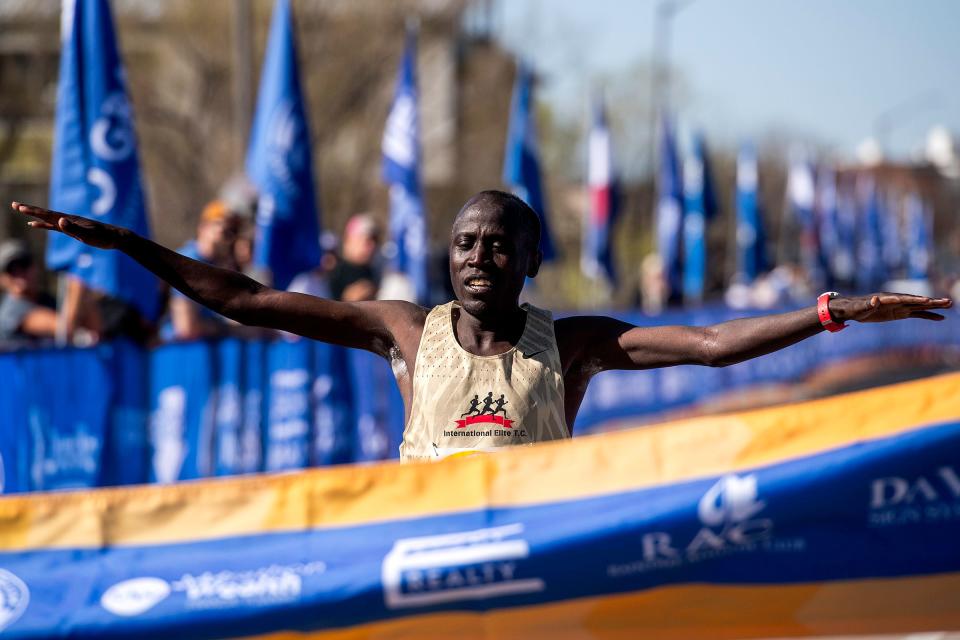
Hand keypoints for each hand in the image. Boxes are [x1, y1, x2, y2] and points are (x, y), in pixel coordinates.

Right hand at [11, 201, 127, 249]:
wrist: (116, 237)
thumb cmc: (103, 237)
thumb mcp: (88, 235)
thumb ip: (73, 228)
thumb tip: (59, 220)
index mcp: (70, 219)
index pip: (48, 214)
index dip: (33, 211)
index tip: (19, 207)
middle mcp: (68, 219)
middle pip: (45, 213)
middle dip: (29, 209)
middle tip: (14, 204)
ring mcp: (69, 223)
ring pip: (47, 219)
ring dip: (34, 216)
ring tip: (20, 211)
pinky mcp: (72, 229)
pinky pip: (53, 226)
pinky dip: (43, 225)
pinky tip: (35, 225)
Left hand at [830, 293, 952, 322]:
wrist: (853, 309)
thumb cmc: (856, 308)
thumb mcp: (861, 307)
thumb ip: (869, 304)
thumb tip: (875, 299)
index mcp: (888, 298)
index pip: (904, 299)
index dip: (915, 300)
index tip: (927, 300)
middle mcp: (897, 301)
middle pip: (917, 301)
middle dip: (932, 301)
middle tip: (948, 301)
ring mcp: (900, 307)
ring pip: (920, 307)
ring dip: (934, 306)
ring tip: (950, 305)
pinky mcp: (900, 313)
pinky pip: (917, 314)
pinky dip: (928, 316)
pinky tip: (940, 317)